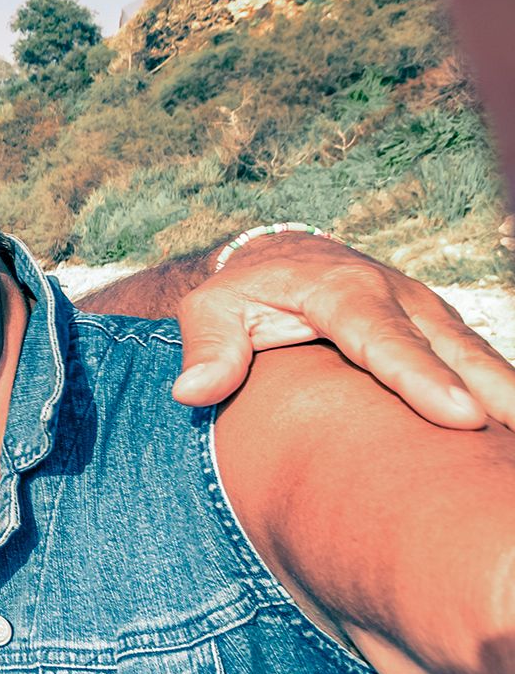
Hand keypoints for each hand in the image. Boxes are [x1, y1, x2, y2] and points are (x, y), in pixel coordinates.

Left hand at [171, 232, 514, 430]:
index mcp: (339, 290)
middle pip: (449, 348)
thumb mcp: (210, 310)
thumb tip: (191, 392)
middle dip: (491, 389)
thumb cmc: (241, 292)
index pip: (383, 339)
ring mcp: (424, 311)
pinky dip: (503, 389)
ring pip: (475, 352)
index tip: (459, 416)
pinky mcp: (439, 327)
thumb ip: (206, 348)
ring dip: (509, 392)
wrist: (280, 257)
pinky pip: (478, 359)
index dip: (422, 377)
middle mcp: (394, 296)